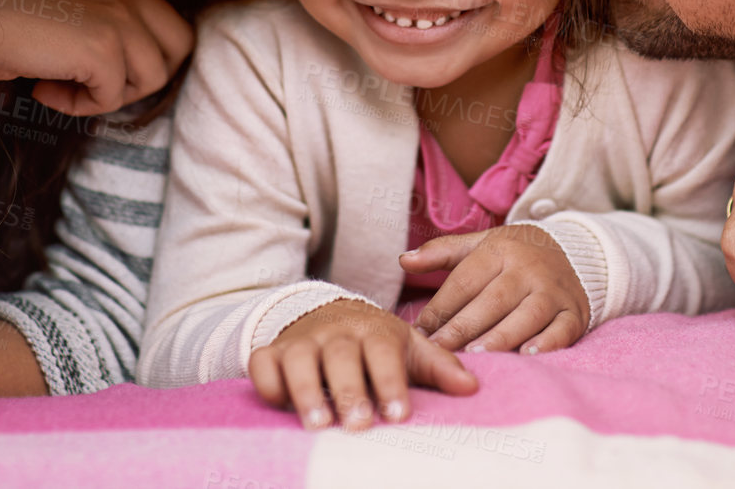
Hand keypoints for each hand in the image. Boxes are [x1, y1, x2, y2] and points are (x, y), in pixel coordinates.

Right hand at [0, 0, 193, 115]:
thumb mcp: (58, 1)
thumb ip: (96, 16)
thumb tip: (116, 63)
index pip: (167, 19)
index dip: (141, 53)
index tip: (95, 63)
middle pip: (178, 46)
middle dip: (141, 75)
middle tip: (93, 81)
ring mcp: (119, 16)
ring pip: (152, 77)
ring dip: (108, 94)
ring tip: (61, 85)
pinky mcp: (102, 48)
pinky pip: (113, 97)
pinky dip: (78, 105)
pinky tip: (42, 89)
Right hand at [248, 299, 476, 430]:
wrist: (326, 311)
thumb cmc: (374, 341)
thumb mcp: (407, 347)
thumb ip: (438, 367)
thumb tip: (472, 388)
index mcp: (374, 329)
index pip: (383, 351)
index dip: (390, 381)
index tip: (399, 414)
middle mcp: (336, 331)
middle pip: (341, 355)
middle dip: (349, 389)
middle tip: (359, 424)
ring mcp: (302, 340)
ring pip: (299, 358)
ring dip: (306, 390)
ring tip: (319, 424)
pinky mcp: (273, 351)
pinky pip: (262, 362)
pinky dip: (266, 380)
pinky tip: (277, 403)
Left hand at [405, 224, 589, 354]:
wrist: (575, 250)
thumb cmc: (515, 254)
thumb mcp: (480, 244)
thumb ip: (442, 252)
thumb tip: (403, 260)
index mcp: (500, 250)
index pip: (465, 281)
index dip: (440, 307)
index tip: (418, 332)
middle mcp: (527, 270)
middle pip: (492, 300)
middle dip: (463, 327)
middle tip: (438, 351)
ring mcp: (553, 291)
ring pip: (526, 315)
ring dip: (501, 336)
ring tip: (475, 355)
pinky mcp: (574, 312)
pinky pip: (562, 328)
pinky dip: (547, 343)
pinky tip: (528, 356)